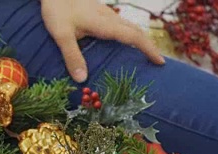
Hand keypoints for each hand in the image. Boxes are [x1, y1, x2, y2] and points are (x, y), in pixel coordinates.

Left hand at [41, 0, 164, 82]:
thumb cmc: (57, 10)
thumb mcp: (62, 35)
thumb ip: (72, 56)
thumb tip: (82, 79)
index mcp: (105, 24)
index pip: (133, 37)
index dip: (148, 49)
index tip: (160, 61)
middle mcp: (109, 17)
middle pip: (136, 30)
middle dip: (148, 45)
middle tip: (157, 60)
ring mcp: (104, 12)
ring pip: (129, 25)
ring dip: (139, 38)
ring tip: (143, 52)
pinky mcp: (98, 10)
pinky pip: (120, 23)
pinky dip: (128, 33)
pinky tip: (121, 40)